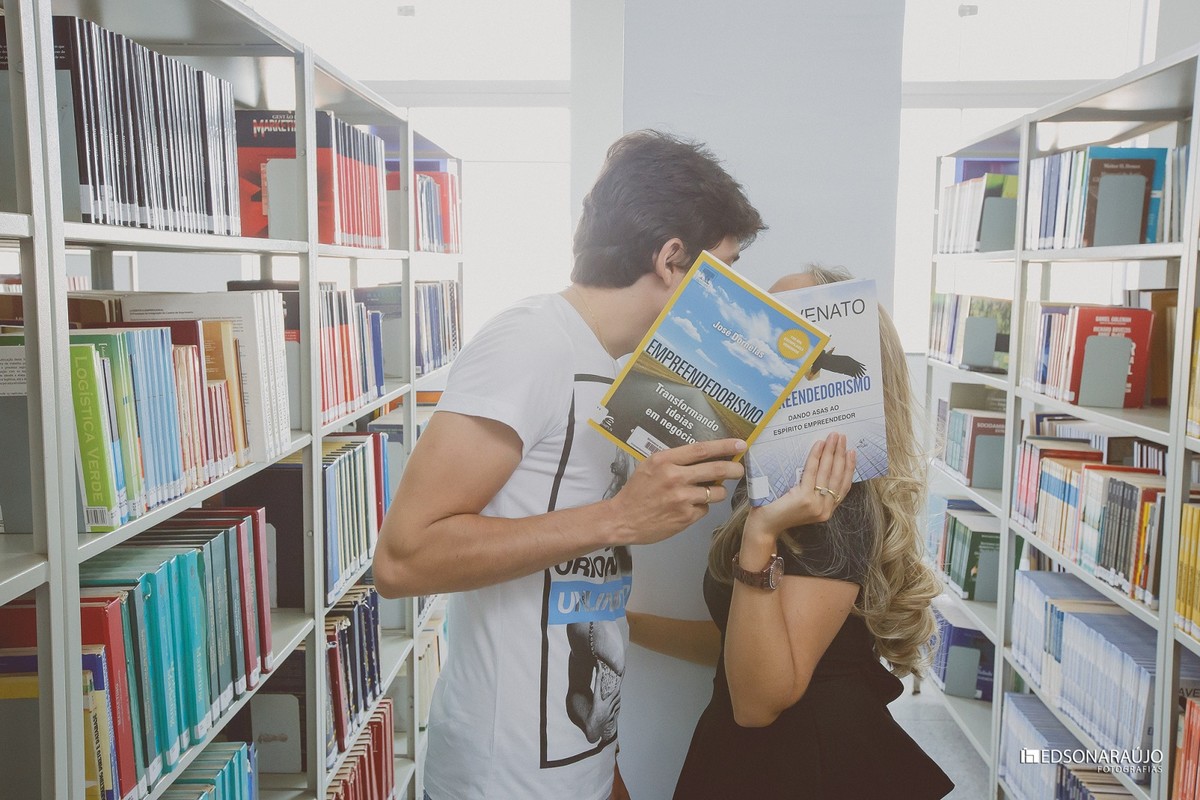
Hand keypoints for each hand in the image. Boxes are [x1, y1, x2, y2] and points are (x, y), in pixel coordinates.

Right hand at [608, 438, 745, 544]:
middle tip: (739, 470)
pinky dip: (701, 507)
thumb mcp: (650, 466)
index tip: (740, 444)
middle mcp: (675, 477)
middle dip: (734, 469)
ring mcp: (681, 498)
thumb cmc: (637, 492)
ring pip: (716, 492)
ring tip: (706, 492)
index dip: (725, 446)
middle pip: (716, 469)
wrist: (622, 519)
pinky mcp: (685, 517)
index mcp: (665, 461)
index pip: (702, 449)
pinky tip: (687, 507)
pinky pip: (705, 509)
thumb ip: (675, 460)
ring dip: (717, 491)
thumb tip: (706, 457)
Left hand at [746, 433, 854, 540]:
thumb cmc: (780, 512)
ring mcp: (816, 505)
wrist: (765, 527)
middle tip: (842, 437)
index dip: (849, 468)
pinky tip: (819, 445)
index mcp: (827, 510)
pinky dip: (816, 456)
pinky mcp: (804, 499)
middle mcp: (825, 510)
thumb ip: (814, 490)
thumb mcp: (803, 502)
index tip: (851, 452)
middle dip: (841, 454)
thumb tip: (822, 463)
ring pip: (827, 472)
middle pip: (838, 477)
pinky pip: (812, 472)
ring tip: (833, 437)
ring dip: (831, 452)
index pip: (844, 486)